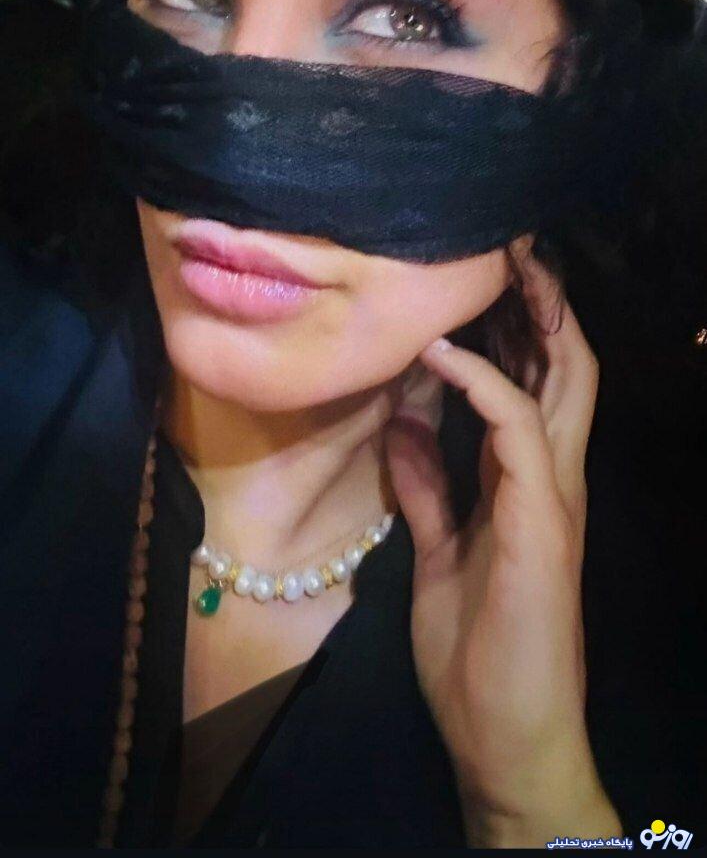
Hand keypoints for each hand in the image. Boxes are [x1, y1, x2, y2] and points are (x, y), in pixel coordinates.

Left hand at [383, 252, 622, 847]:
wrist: (506, 737)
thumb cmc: (479, 652)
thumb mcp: (439, 552)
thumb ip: (428, 489)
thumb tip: (404, 426)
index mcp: (530, 483)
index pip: (537, 382)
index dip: (520, 325)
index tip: (484, 274)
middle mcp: (552, 477)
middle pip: (563, 364)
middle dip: (541, 300)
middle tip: (511, 240)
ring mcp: (553, 497)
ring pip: (561, 381)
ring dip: (533, 317)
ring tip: (505, 260)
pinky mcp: (542, 522)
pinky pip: (514, 429)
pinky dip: (481, 382)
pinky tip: (441, 352)